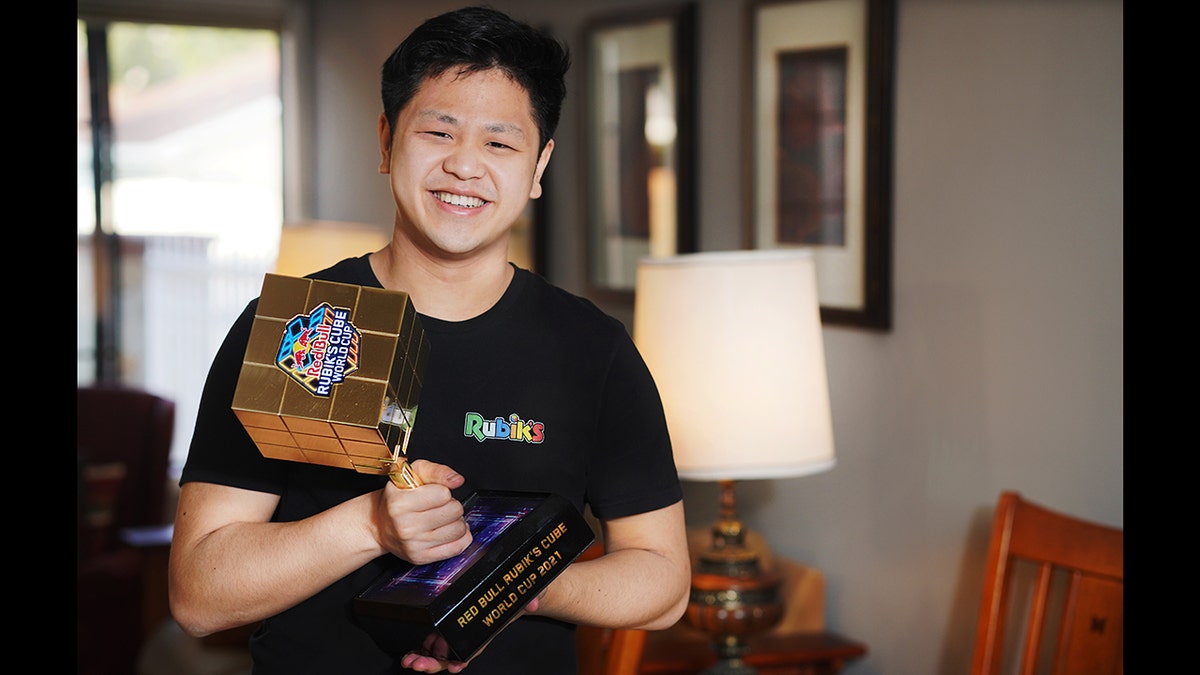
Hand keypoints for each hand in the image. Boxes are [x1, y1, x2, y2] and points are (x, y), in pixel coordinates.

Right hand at [375, 460, 471, 565]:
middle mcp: (405, 526)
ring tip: (441, 518)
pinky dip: (459, 538)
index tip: (433, 493)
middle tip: (437, 506)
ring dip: (455, 522)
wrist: (378, 523)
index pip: (444, 494)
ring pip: (458, 529)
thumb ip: (437, 471)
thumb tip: (457, 480)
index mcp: (400, 503)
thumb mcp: (412, 473)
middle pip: (454, 511)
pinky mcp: (420, 558)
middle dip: (450, 505)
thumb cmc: (397, 497)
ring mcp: (413, 544)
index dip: (443, 491)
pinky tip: (448, 531)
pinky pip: (456, 548)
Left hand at [399, 596, 540, 671]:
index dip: (463, 658)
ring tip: (410, 660)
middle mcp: (471, 633)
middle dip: (434, 662)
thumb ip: (533, 597)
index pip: (474, 648)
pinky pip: (435, 640)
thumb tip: (533, 603)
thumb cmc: (520, 596)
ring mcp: (460, 630)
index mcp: (487, 629)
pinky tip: (413, 652)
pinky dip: (423, 648)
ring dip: (423, 657)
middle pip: (451, 655)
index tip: (454, 665)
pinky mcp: (451, 623)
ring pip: (440, 651)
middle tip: (418, 664)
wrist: (515, 590)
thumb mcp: (531, 592)